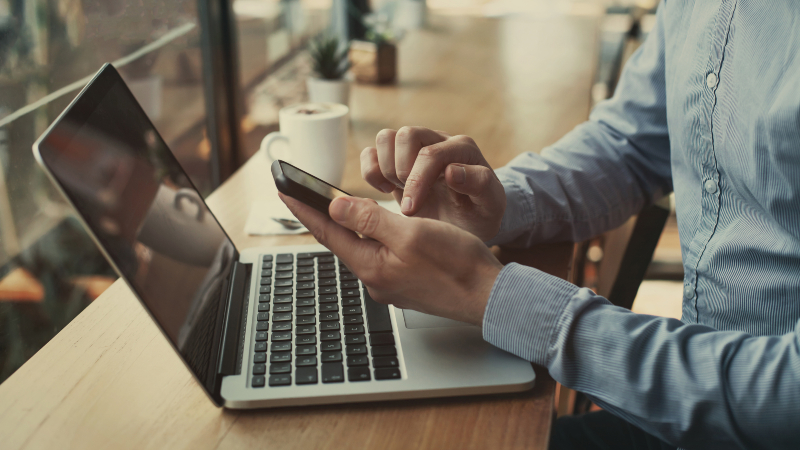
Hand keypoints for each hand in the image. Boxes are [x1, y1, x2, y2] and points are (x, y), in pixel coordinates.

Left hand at [279, 193, 503, 324]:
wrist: (487, 296)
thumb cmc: (456, 265)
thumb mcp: (411, 233)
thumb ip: (370, 220)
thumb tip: (335, 208)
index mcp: (371, 265)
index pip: (327, 232)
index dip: (304, 208)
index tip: (284, 189)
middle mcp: (375, 278)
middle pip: (339, 241)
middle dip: (320, 216)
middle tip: (301, 194)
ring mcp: (389, 283)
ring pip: (360, 248)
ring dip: (345, 226)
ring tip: (330, 207)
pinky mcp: (404, 282)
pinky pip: (378, 254)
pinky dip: (369, 237)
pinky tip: (372, 229)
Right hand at [360, 127, 505, 241]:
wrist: (466, 225)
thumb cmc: (479, 215)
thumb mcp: (491, 206)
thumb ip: (480, 185)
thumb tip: (451, 171)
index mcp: (463, 149)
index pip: (431, 153)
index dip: (417, 180)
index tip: (412, 210)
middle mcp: (438, 141)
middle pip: (406, 135)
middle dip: (401, 171)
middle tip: (410, 200)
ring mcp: (415, 148)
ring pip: (386, 137)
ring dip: (386, 169)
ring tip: (399, 192)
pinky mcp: (396, 159)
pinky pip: (371, 151)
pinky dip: (371, 171)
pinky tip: (386, 189)